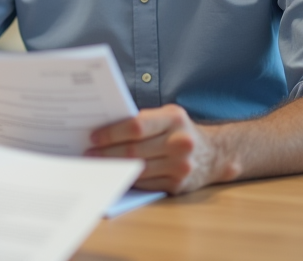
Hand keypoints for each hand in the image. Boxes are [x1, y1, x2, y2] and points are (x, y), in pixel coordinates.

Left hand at [85, 104, 239, 193]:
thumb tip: (104, 126)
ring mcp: (181, 166)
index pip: (137, 126)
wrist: (214, 154)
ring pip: (138, 169)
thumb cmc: (180, 130)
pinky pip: (146, 183)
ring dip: (114, 167)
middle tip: (88, 153)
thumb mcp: (168, 116)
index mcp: (174, 119)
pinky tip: (115, 174)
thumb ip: (143, 119)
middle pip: (134, 150)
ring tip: (96, 164)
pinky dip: (128, 179)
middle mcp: (180, 143)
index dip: (112, 133)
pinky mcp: (178, 185)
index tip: (93, 137)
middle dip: (107, 153)